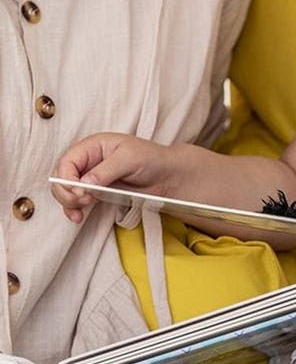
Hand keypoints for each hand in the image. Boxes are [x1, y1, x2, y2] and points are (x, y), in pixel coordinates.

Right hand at [51, 132, 187, 224]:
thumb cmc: (151, 159)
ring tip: (81, 212)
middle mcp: (87, 161)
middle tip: (83, 202)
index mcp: (92, 146)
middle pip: (61, 178)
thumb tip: (84, 184)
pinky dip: (73, 210)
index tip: (79, 193)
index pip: (67, 162)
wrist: (167, 176)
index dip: (67, 179)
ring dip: (68, 204)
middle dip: (66, 193)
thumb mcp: (129, 158)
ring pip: (65, 192)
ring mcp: (89, 178)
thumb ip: (105, 170)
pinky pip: (75, 202)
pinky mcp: (95, 192)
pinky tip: (78, 217)